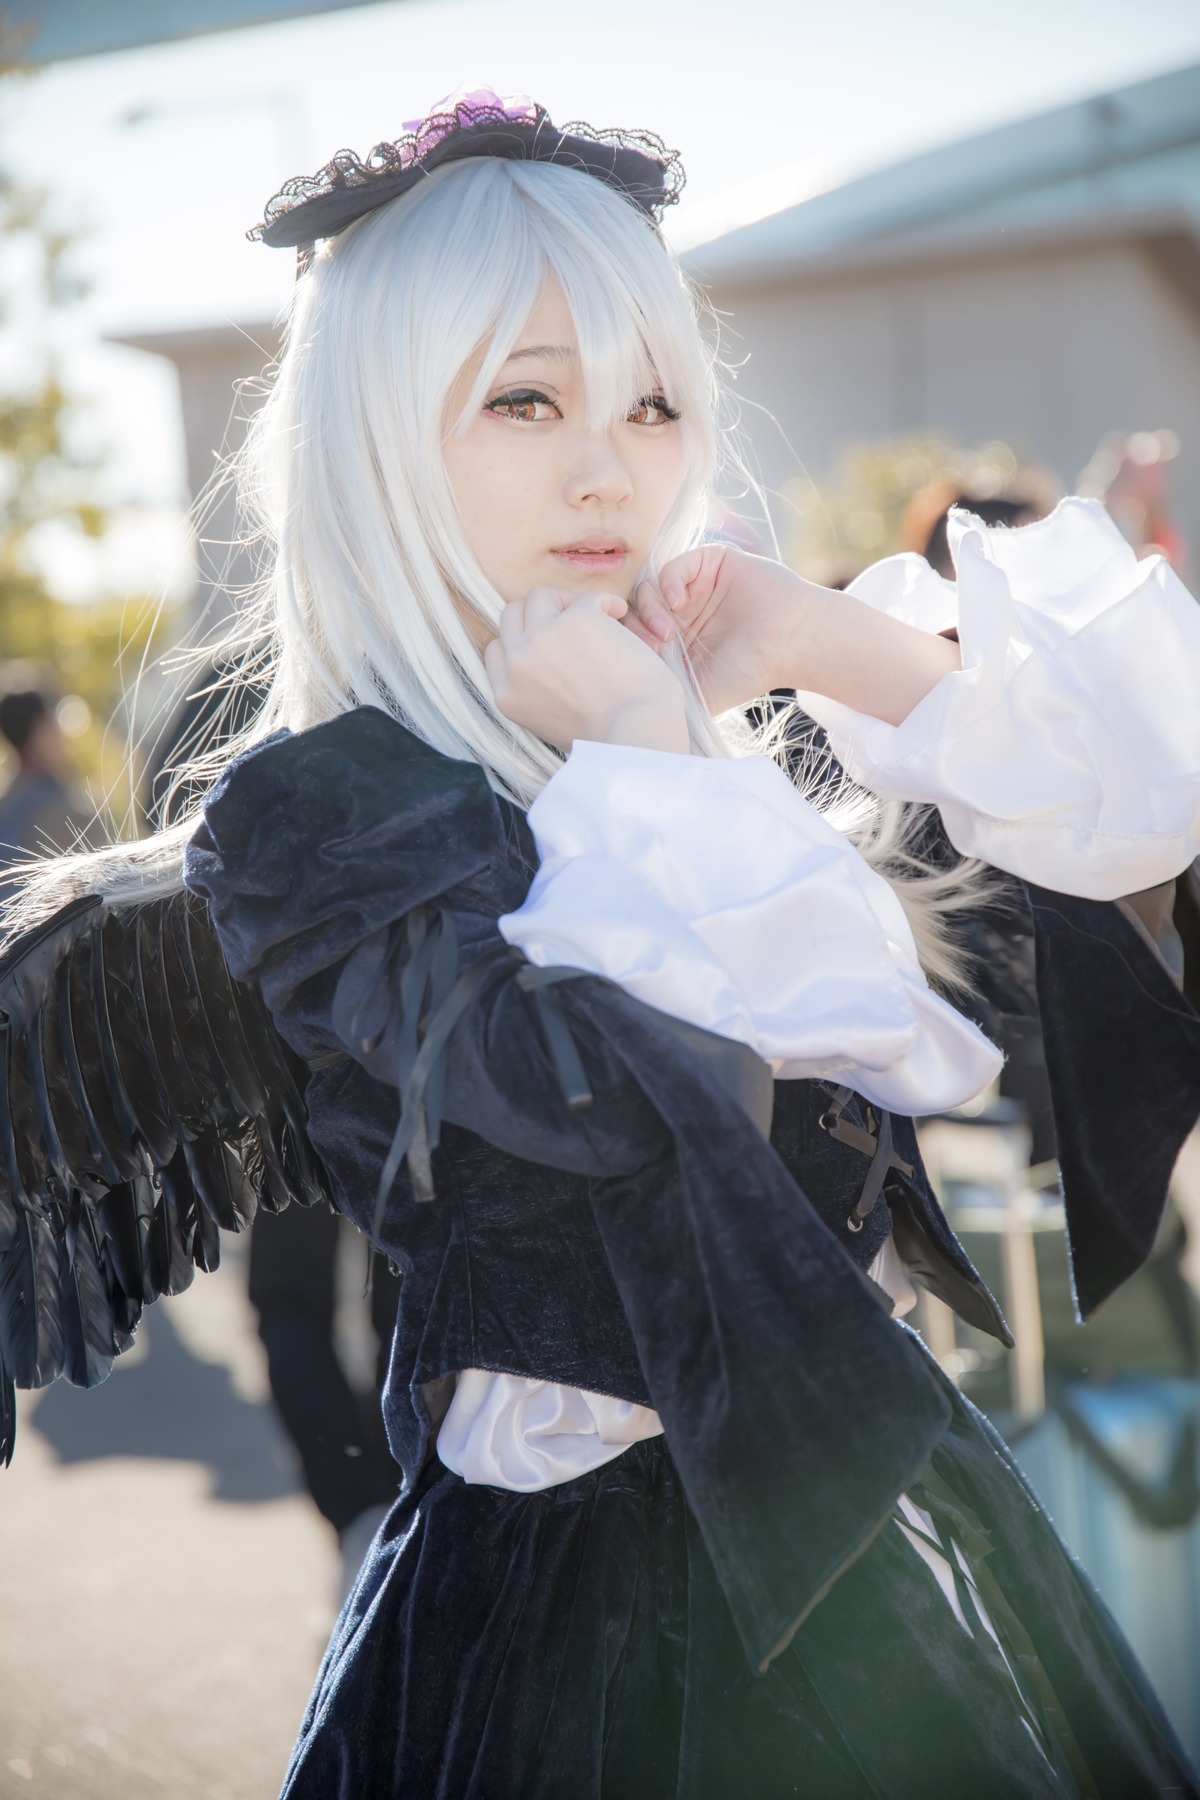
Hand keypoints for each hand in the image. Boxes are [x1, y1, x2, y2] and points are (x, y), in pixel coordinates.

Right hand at [484, 587, 688, 753]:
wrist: (635, 734)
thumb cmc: (606, 738)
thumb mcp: (552, 725)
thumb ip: (537, 693)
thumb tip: (548, 661)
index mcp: (506, 695)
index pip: (496, 650)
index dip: (521, 640)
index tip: (550, 644)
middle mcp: (517, 664)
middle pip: (511, 616)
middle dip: (539, 615)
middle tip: (571, 624)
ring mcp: (542, 637)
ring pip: (540, 596)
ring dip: (566, 601)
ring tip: (596, 616)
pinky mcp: (576, 619)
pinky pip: (587, 597)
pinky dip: (605, 602)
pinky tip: (619, 614)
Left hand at [629, 544, 961, 724]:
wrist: (793, 644)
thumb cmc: (750, 673)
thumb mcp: (699, 692)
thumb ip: (667, 693)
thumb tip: (632, 704)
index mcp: (676, 639)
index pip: (634, 631)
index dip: (628, 643)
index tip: (639, 661)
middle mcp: (682, 610)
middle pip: (636, 607)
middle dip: (635, 626)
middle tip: (652, 645)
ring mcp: (695, 586)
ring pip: (650, 586)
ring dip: (651, 607)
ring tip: (667, 631)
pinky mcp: (712, 563)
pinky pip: (675, 564)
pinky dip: (670, 581)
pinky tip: (679, 602)